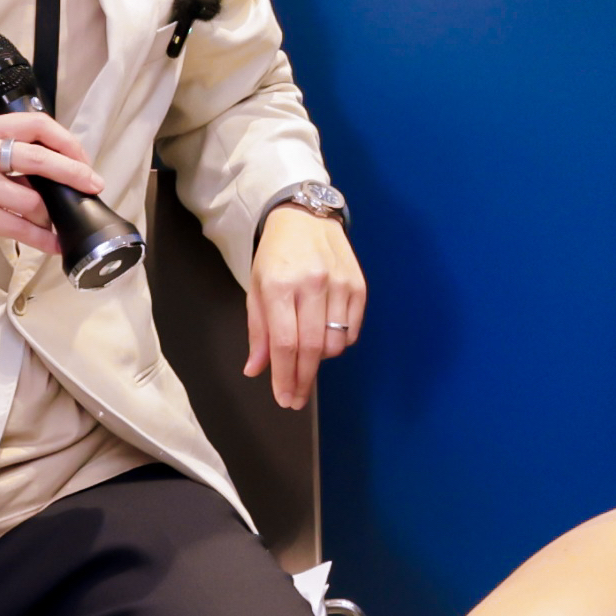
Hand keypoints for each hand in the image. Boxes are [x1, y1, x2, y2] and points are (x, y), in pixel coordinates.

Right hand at [0, 112, 105, 265]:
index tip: (83, 160)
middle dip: (75, 173)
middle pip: (41, 156)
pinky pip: (18, 225)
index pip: (36, 124)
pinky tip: (53, 242)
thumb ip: (6, 154)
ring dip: (51, 214)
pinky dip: (41, 237)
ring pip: (31, 197)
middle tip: (94, 185)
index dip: (67, 142)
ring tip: (57, 222)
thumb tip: (58, 167)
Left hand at [246, 203, 365, 411]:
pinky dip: (340, 343)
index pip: (284, 343)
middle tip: (296, 398)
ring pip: (335, 343)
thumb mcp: (257, 289)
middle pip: (311, 347)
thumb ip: (258, 331)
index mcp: (279, 286)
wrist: (306, 217)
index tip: (284, 398)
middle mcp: (312, 284)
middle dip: (303, 379)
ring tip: (308, 357)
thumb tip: (256, 370)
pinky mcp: (359, 284)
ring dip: (321, 360)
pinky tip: (326, 338)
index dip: (284, 377)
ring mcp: (339, 283)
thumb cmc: (276, 256)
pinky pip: (352, 330)